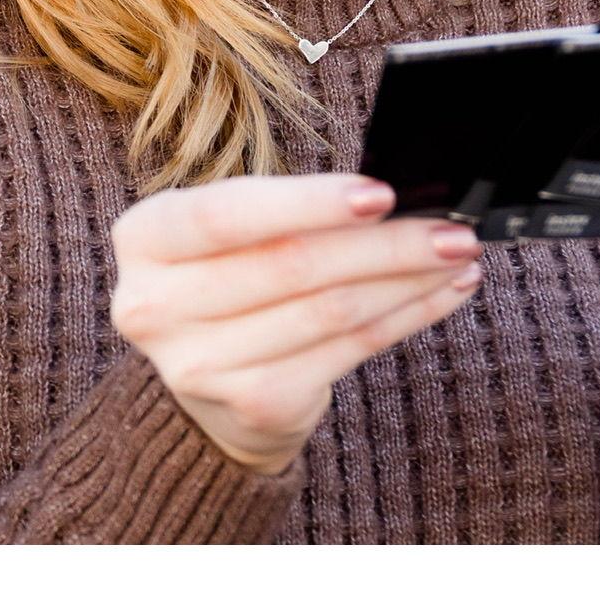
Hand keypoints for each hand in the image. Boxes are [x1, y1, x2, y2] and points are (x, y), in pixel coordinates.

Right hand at [109, 174, 484, 475]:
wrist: (203, 382)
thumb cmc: (225, 277)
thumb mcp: (225, 232)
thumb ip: (283, 212)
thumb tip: (388, 199)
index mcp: (143, 240)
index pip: (227, 215)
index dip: (307, 204)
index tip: (381, 195)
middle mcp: (156, 305)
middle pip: (291, 267)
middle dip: (384, 244)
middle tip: (450, 228)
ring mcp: (202, 365)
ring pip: (330, 311)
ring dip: (407, 280)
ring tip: (456, 255)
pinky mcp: (255, 405)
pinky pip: (350, 351)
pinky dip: (407, 318)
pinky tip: (441, 294)